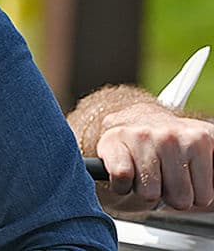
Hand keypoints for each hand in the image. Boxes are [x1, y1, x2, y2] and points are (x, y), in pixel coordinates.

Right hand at [96, 102, 213, 210]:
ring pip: (149, 193)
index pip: (204, 197)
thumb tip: (210, 197)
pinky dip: (121, 184)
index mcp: (201, 139)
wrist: (131, 118)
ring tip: (144, 171)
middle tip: (162, 176)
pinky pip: (122, 180)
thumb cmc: (168, 145)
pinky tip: (127, 170)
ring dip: (144, 188)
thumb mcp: (202, 154)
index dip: (192, 194)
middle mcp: (172, 135)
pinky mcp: (114, 141)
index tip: (186, 179)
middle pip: (178, 199)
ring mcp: (142, 136)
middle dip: (169, 194)